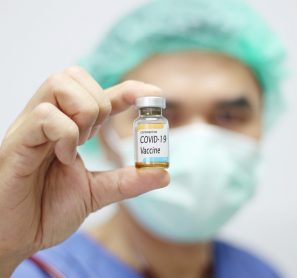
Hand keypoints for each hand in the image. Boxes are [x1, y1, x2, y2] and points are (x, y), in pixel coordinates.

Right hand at [0, 66, 168, 275]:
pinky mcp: (17, 142)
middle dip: (99, 103)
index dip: (129, 89)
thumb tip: (163, 174)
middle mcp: (49, 120)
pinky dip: (65, 133)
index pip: (100, 95)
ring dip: (83, 112)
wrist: (15, 237)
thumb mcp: (96, 193)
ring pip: (59, 84)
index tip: (153, 93)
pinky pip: (45, 115)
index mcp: (68, 128)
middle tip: (93, 137)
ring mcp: (31, 127)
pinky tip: (63, 156)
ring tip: (78, 144)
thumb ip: (127, 181)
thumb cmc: (48, 210)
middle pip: (75, 76)